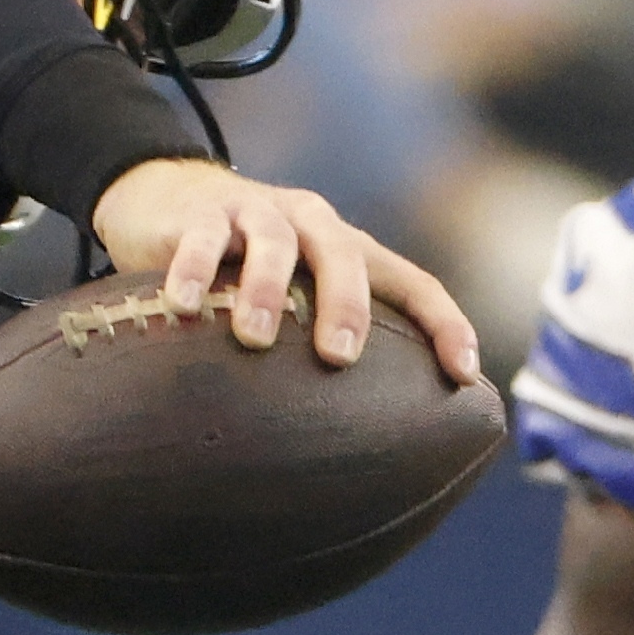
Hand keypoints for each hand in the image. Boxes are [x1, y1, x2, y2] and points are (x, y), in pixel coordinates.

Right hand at [87, 157, 482, 387]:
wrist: (169, 198)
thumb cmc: (241, 268)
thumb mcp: (292, 294)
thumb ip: (316, 338)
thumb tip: (346, 436)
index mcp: (348, 249)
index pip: (412, 282)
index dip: (443, 324)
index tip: (464, 375)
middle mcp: (312, 224)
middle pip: (344, 257)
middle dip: (346, 306)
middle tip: (338, 356)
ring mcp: (256, 214)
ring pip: (274, 244)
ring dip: (266, 290)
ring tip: (254, 336)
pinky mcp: (200, 215)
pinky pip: (201, 239)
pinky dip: (193, 270)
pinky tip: (183, 305)